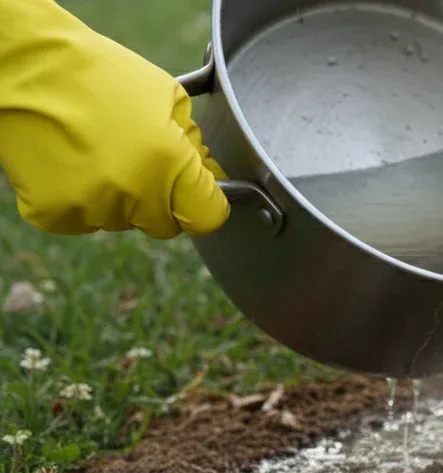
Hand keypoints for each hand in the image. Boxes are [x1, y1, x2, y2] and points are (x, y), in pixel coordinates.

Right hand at [0, 0, 228, 238]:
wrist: (24, 68)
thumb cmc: (99, 75)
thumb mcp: (168, 98)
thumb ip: (194, 146)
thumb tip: (208, 174)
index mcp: (169, 167)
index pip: (209, 218)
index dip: (205, 202)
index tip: (198, 190)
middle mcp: (133, 196)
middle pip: (166, 225)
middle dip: (162, 199)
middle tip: (141, 159)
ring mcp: (92, 209)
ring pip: (122, 220)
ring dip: (119, 196)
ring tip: (97, 149)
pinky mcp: (55, 215)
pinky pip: (82, 219)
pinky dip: (80, 197)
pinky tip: (71, 161)